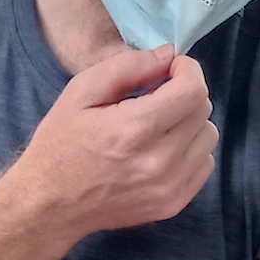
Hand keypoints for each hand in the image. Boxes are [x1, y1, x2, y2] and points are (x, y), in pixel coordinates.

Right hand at [2, 43, 217, 243]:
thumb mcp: (81, 91)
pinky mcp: (174, 204)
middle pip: (203, 110)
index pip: (193, 90)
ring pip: (208, 136)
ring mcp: (170, 187)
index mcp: (135, 129)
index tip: (170, 69)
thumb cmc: (61, 143)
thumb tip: (168, 55)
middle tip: (157, 96)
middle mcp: (159, 161)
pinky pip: (205, 164)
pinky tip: (163, 148)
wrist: (51, 204)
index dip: (187, 70)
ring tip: (159, 124)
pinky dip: (191, 149)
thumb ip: (128, 67)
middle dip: (185, 93)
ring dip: (190, 121)